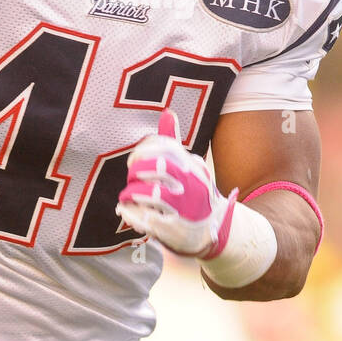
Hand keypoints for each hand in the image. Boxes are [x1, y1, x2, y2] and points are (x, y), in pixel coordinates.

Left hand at [116, 109, 237, 257]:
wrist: (213, 228)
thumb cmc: (192, 192)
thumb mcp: (188, 165)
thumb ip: (172, 142)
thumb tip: (167, 112)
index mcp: (191, 164)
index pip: (164, 145)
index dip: (142, 151)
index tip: (135, 161)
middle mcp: (191, 183)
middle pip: (157, 167)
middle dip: (136, 171)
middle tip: (131, 179)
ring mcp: (184, 206)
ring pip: (149, 194)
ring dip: (131, 194)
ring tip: (128, 197)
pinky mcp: (175, 228)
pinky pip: (145, 218)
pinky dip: (130, 214)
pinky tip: (128, 212)